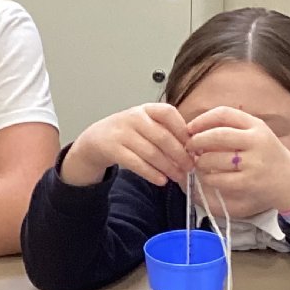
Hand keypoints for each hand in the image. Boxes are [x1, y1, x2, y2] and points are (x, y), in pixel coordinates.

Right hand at [61, 103, 191, 186]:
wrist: (96, 139)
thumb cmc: (128, 133)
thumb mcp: (146, 125)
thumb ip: (166, 132)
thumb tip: (193, 150)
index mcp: (146, 109)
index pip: (169, 114)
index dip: (183, 131)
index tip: (194, 147)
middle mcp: (134, 117)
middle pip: (162, 137)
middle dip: (180, 155)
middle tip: (190, 167)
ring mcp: (121, 133)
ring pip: (151, 152)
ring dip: (168, 167)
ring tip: (178, 176)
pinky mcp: (112, 149)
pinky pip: (136, 164)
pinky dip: (151, 174)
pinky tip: (161, 180)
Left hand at [186, 106, 289, 218]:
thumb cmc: (268, 157)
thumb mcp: (257, 135)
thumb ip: (233, 129)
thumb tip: (197, 130)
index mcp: (257, 126)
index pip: (224, 114)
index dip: (202, 119)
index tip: (190, 128)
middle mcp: (256, 141)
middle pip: (217, 136)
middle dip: (197, 141)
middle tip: (189, 147)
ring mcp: (253, 162)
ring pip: (214, 158)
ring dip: (201, 161)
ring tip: (199, 163)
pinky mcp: (248, 182)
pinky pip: (218, 179)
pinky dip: (208, 178)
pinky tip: (209, 177)